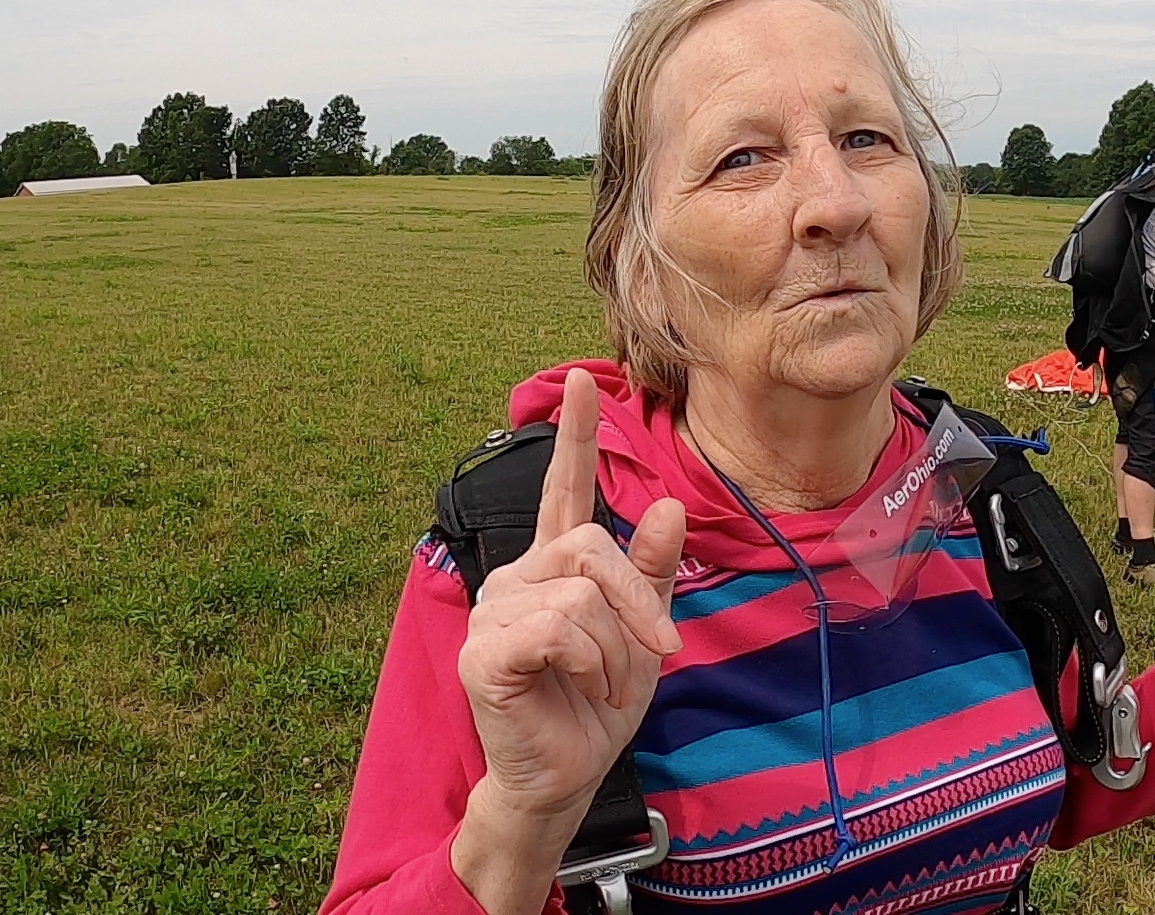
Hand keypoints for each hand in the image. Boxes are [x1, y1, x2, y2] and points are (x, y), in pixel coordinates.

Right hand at [450, 368, 684, 907]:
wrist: (568, 774)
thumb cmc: (598, 704)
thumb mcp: (643, 633)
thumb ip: (653, 572)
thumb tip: (670, 505)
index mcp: (556, 567)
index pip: (563, 490)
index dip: (575, 436)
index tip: (583, 380)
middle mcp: (520, 577)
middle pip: (593, 549)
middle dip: (639, 601)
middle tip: (657, 649)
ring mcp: (496, 611)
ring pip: (582, 596)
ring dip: (615, 650)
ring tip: (603, 684)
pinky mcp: (485, 652)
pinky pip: (559, 629)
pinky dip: (590, 664)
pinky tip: (579, 687)